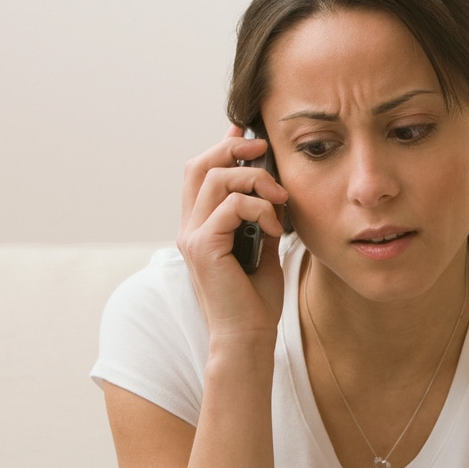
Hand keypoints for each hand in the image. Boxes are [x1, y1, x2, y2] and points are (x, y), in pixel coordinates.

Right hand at [177, 125, 290, 349]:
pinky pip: (230, 205)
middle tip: (264, 148)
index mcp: (200, 225)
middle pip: (200, 165)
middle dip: (233, 147)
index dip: (222, 145)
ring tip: (279, 198)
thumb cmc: (256, 298)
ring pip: (216, 178)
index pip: (201, 172)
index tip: (248, 131)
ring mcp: (192, 236)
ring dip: (254, 179)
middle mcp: (189, 227)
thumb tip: (274, 188)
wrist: (248, 336)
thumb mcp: (262, 247)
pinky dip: (258, 208)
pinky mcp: (203, 247)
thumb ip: (261, 217)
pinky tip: (273, 227)